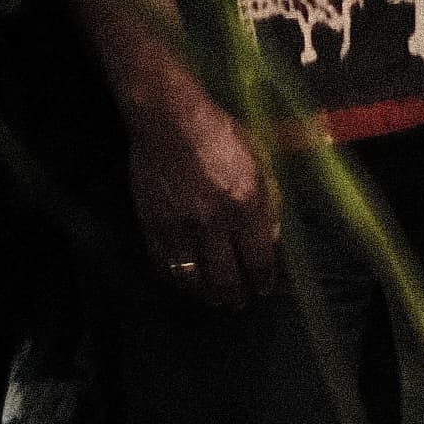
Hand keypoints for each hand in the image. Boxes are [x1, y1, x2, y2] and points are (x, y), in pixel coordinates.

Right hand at [128, 91, 278, 307]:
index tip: (265, 290)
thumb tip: (272, 238)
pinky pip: (164, 263)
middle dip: (236, 294)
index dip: (263, 280)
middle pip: (225, 275)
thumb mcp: (260, 163)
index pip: (258, 258)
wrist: (170, 121)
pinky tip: (185, 282)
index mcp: (245, 205)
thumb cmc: (222, 134)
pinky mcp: (151, 223)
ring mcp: (178, 225)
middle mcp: (212, 221)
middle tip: (240, 303)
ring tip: (215, 299)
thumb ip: (269, 202)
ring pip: (193, 276)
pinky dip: (176, 278)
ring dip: (206, 293)